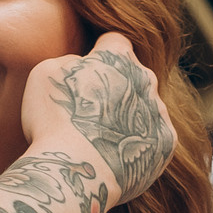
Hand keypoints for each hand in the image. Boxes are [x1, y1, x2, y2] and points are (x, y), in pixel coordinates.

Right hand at [24, 34, 177, 205]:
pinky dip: (138, 143)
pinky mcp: (166, 144)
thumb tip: (83, 65)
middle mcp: (146, 80)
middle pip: (134, 75)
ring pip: (145, 107)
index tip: (87, 71)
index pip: (114, 42)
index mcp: (118, 58)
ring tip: (102, 139)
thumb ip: (70, 61)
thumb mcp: (45, 73)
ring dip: (129, 117)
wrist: (75, 170)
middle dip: (117, 86)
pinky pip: (154, 137)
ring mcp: (159, 112)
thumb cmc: (53, 119)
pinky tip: (116, 155)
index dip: (99, 54)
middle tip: (92, 110)